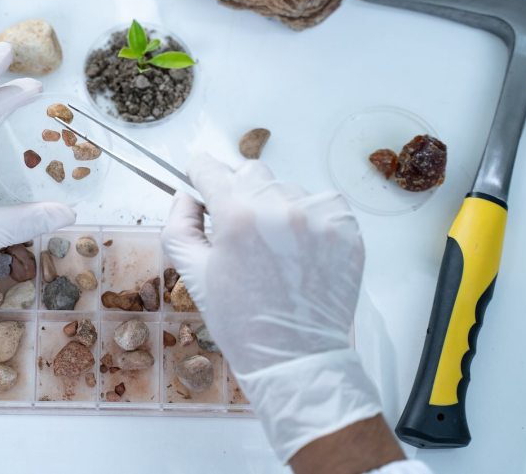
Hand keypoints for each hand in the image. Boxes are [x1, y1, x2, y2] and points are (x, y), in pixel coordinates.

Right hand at [162, 154, 381, 462]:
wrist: (295, 357)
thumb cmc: (240, 321)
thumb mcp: (192, 274)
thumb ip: (179, 224)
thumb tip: (186, 193)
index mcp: (237, 216)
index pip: (211, 168)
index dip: (201, 174)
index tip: (201, 180)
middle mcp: (281, 208)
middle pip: (251, 173)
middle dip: (239, 193)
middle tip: (241, 229)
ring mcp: (318, 217)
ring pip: (287, 188)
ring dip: (277, 206)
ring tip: (276, 248)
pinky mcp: (346, 230)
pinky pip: (323, 203)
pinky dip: (310, 218)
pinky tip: (302, 249)